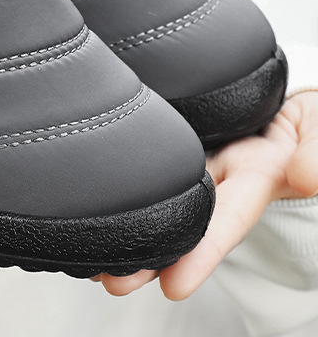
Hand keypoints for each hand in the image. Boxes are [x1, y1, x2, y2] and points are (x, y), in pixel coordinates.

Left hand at [95, 91, 317, 298]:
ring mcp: (196, 156)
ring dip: (127, 223)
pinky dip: (124, 177)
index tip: (173, 286)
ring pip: (158, 194)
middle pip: (181, 221)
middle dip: (148, 254)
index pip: (227, 221)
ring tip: (88, 252)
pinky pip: (149, 156)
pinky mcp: (176, 133)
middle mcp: (220, 175)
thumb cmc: (313, 121)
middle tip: (110, 281)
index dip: (202, 254)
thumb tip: (305, 176)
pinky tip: (92, 193)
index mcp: (258, 179)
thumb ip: (317, 155)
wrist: (290, 96)